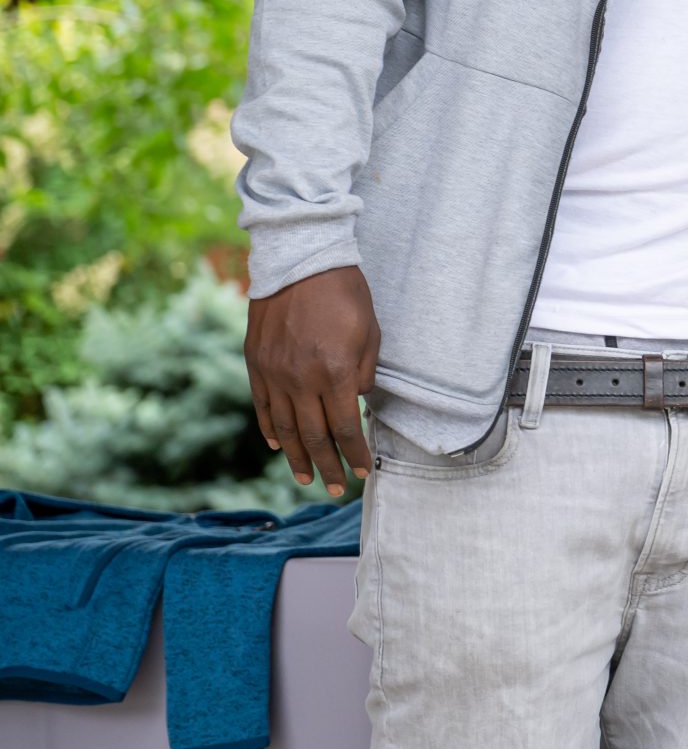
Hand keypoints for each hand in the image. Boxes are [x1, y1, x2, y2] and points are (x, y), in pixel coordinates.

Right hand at [244, 264, 379, 496]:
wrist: (300, 260)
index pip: (346, 427)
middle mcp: (301, 380)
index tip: (362, 470)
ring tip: (305, 478)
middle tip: (336, 488)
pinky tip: (279, 446)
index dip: (354, 453)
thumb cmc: (345, 293)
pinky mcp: (256, 364)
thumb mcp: (371, 331)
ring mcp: (274, 373)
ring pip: (284, 428)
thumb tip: (358, 403)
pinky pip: (262, 406)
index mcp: (335, 373)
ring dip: (297, 457)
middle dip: (327, 466)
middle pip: (314, 436)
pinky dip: (270, 430)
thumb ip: (365, 372)